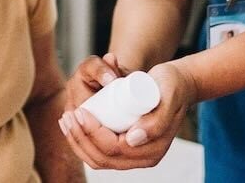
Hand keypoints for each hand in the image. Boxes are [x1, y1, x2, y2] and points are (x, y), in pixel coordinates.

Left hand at [57, 61, 197, 169]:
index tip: (80, 111)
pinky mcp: (127, 149)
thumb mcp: (168, 95)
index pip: (113, 149)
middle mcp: (144, 158)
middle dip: (80, 138)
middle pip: (102, 158)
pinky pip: (100, 155)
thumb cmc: (172, 85)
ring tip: (65, 120)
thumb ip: (157, 119)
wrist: (178, 84)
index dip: (92, 133)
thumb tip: (132, 140)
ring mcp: (135, 156)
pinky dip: (83, 145)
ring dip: (78, 143)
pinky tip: (71, 128)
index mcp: (153, 149)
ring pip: (98, 160)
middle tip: (68, 115)